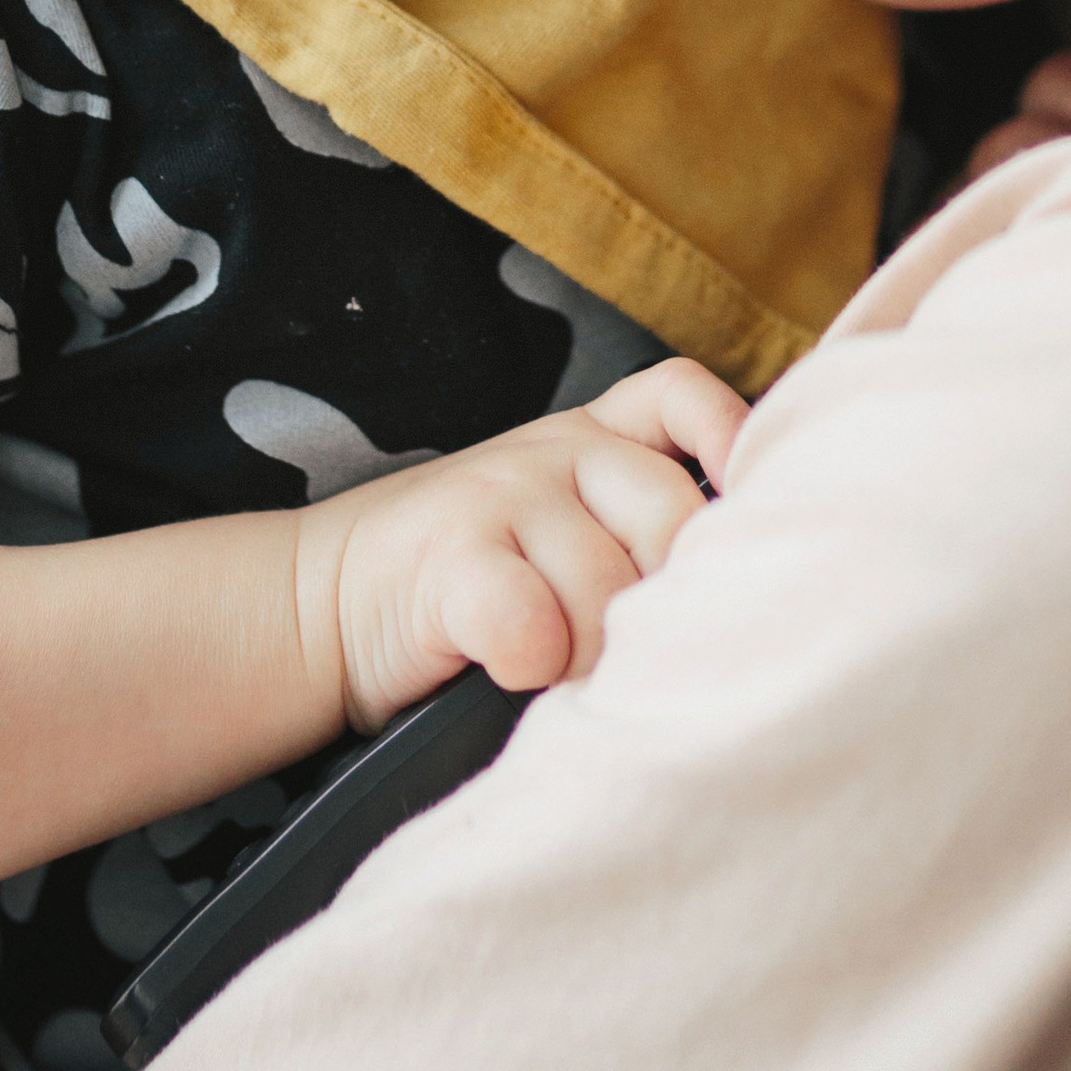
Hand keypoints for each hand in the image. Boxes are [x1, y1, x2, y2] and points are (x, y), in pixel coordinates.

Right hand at [307, 358, 746, 732]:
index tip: (752, 500)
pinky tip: (515, 672)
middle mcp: (554, 452)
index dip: (729, 433)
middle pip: (670, 514)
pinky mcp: (450, 556)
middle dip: (666, 604)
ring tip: (559, 675)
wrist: (318, 606)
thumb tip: (745, 597)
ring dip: (594, 655)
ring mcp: (500, 495)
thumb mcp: (557, 530)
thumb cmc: (465, 589)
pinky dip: (536, 661)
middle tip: (628, 655)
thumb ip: (635, 534)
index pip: (680, 395)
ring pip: (607, 585)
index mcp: (592, 438)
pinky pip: (532, 620)